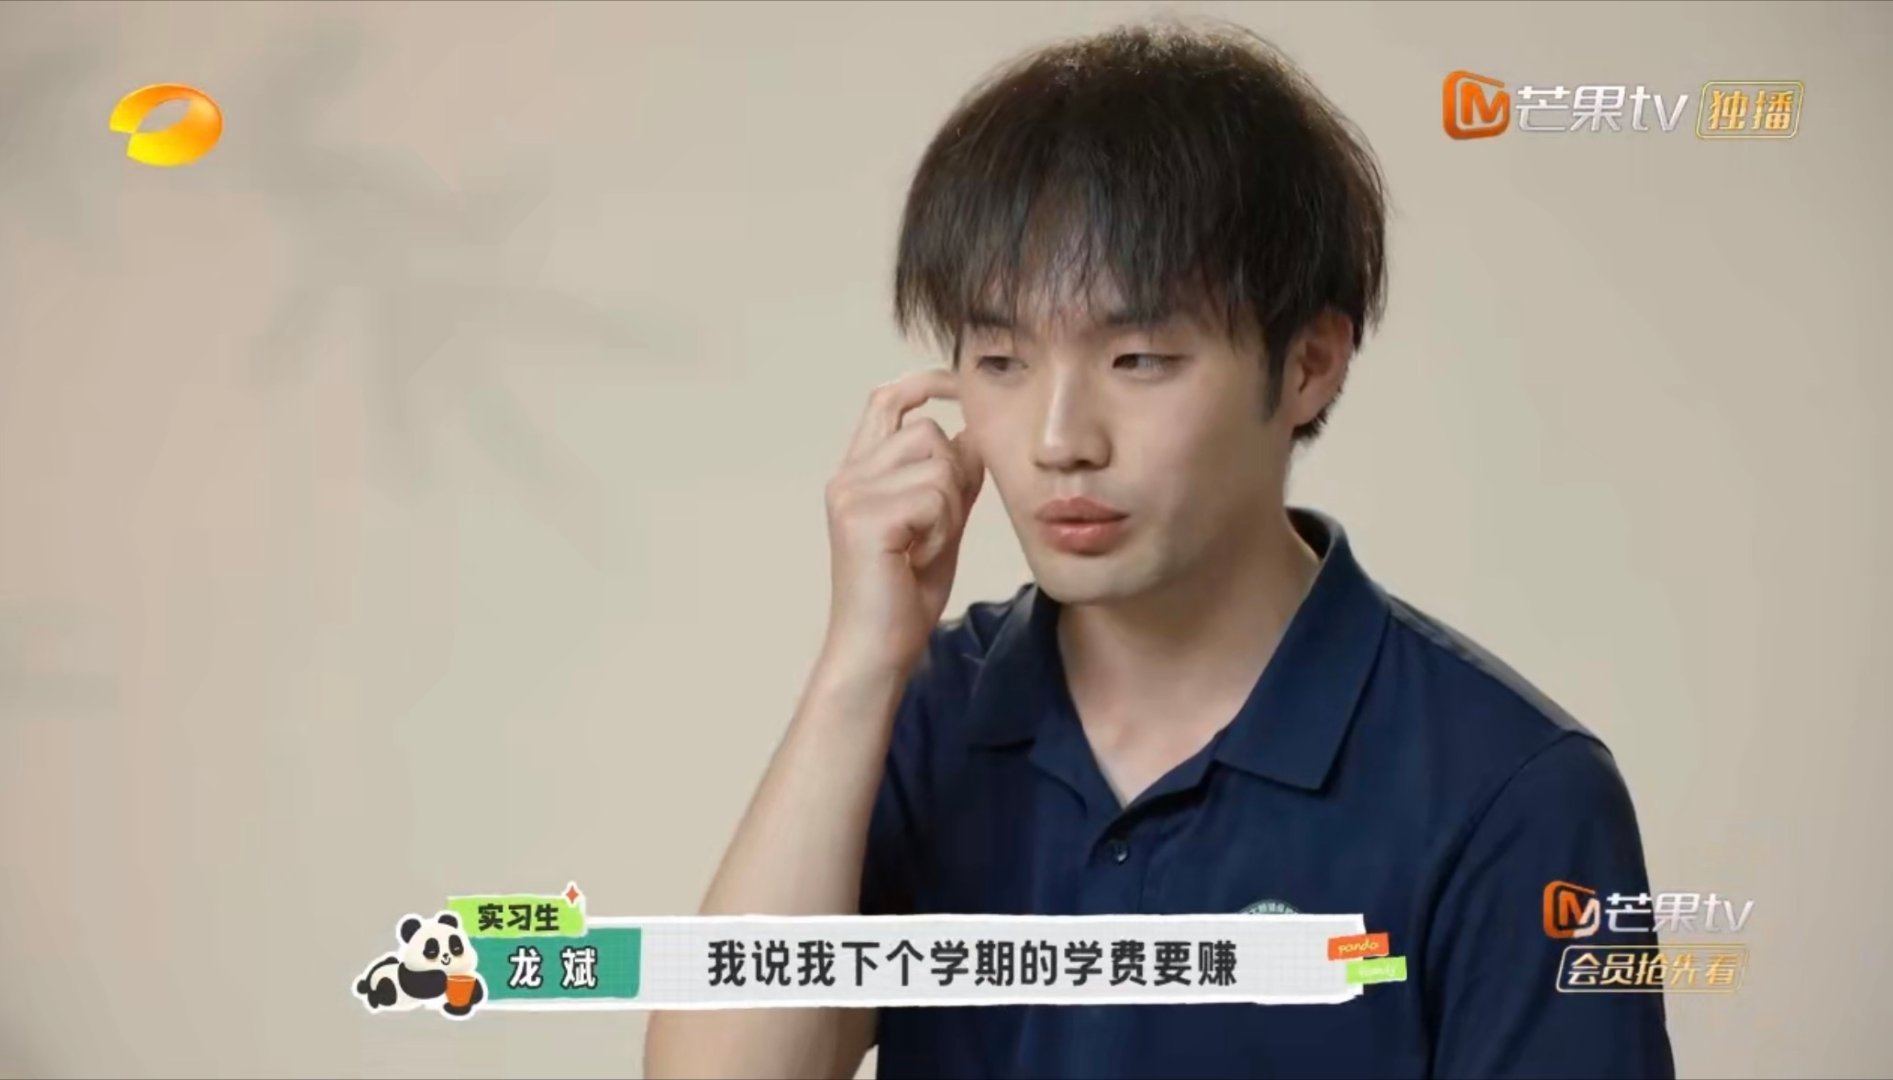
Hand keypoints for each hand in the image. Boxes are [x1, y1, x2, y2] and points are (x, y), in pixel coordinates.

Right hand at [820, 368, 983, 678]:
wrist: (878, 651)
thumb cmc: (905, 595)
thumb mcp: (940, 524)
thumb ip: (953, 479)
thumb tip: (977, 431)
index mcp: (859, 474)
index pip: (886, 401)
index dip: (927, 384)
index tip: (960, 384)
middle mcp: (847, 477)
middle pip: (929, 432)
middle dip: (955, 478)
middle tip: (937, 531)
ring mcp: (851, 494)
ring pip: (937, 461)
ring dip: (951, 508)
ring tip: (926, 547)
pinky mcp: (863, 517)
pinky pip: (935, 495)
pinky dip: (943, 529)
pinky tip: (919, 558)